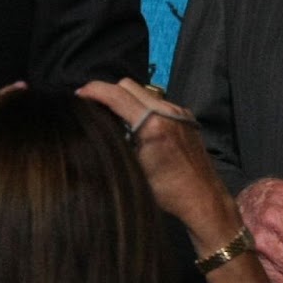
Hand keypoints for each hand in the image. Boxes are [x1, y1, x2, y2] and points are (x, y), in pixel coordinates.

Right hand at [75, 78, 221, 226]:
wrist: (202, 196)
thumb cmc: (166, 192)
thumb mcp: (133, 170)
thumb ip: (117, 144)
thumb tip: (95, 131)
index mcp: (153, 125)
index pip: (117, 95)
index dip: (94, 90)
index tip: (79, 94)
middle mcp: (168, 112)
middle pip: (129, 85)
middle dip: (108, 91)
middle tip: (93, 105)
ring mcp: (179, 112)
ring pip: (144, 92)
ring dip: (126, 99)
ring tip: (113, 116)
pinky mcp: (186, 116)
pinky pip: (157, 102)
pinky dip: (142, 106)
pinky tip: (136, 124)